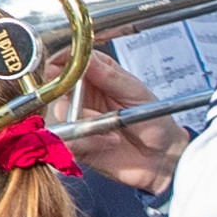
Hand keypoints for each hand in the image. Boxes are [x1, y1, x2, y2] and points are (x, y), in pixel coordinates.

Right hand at [65, 56, 185, 193]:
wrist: (162, 157)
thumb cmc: (154, 120)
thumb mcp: (135, 92)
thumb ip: (109, 76)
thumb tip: (85, 59)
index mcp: (97, 75)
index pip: (69, 61)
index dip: (59, 63)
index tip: (55, 69)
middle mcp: (83, 96)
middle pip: (55, 89)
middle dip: (65, 97)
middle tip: (82, 104)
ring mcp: (78, 120)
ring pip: (61, 117)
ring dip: (84, 125)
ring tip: (111, 130)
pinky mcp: (77, 144)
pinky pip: (67, 141)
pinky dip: (88, 143)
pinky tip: (109, 142)